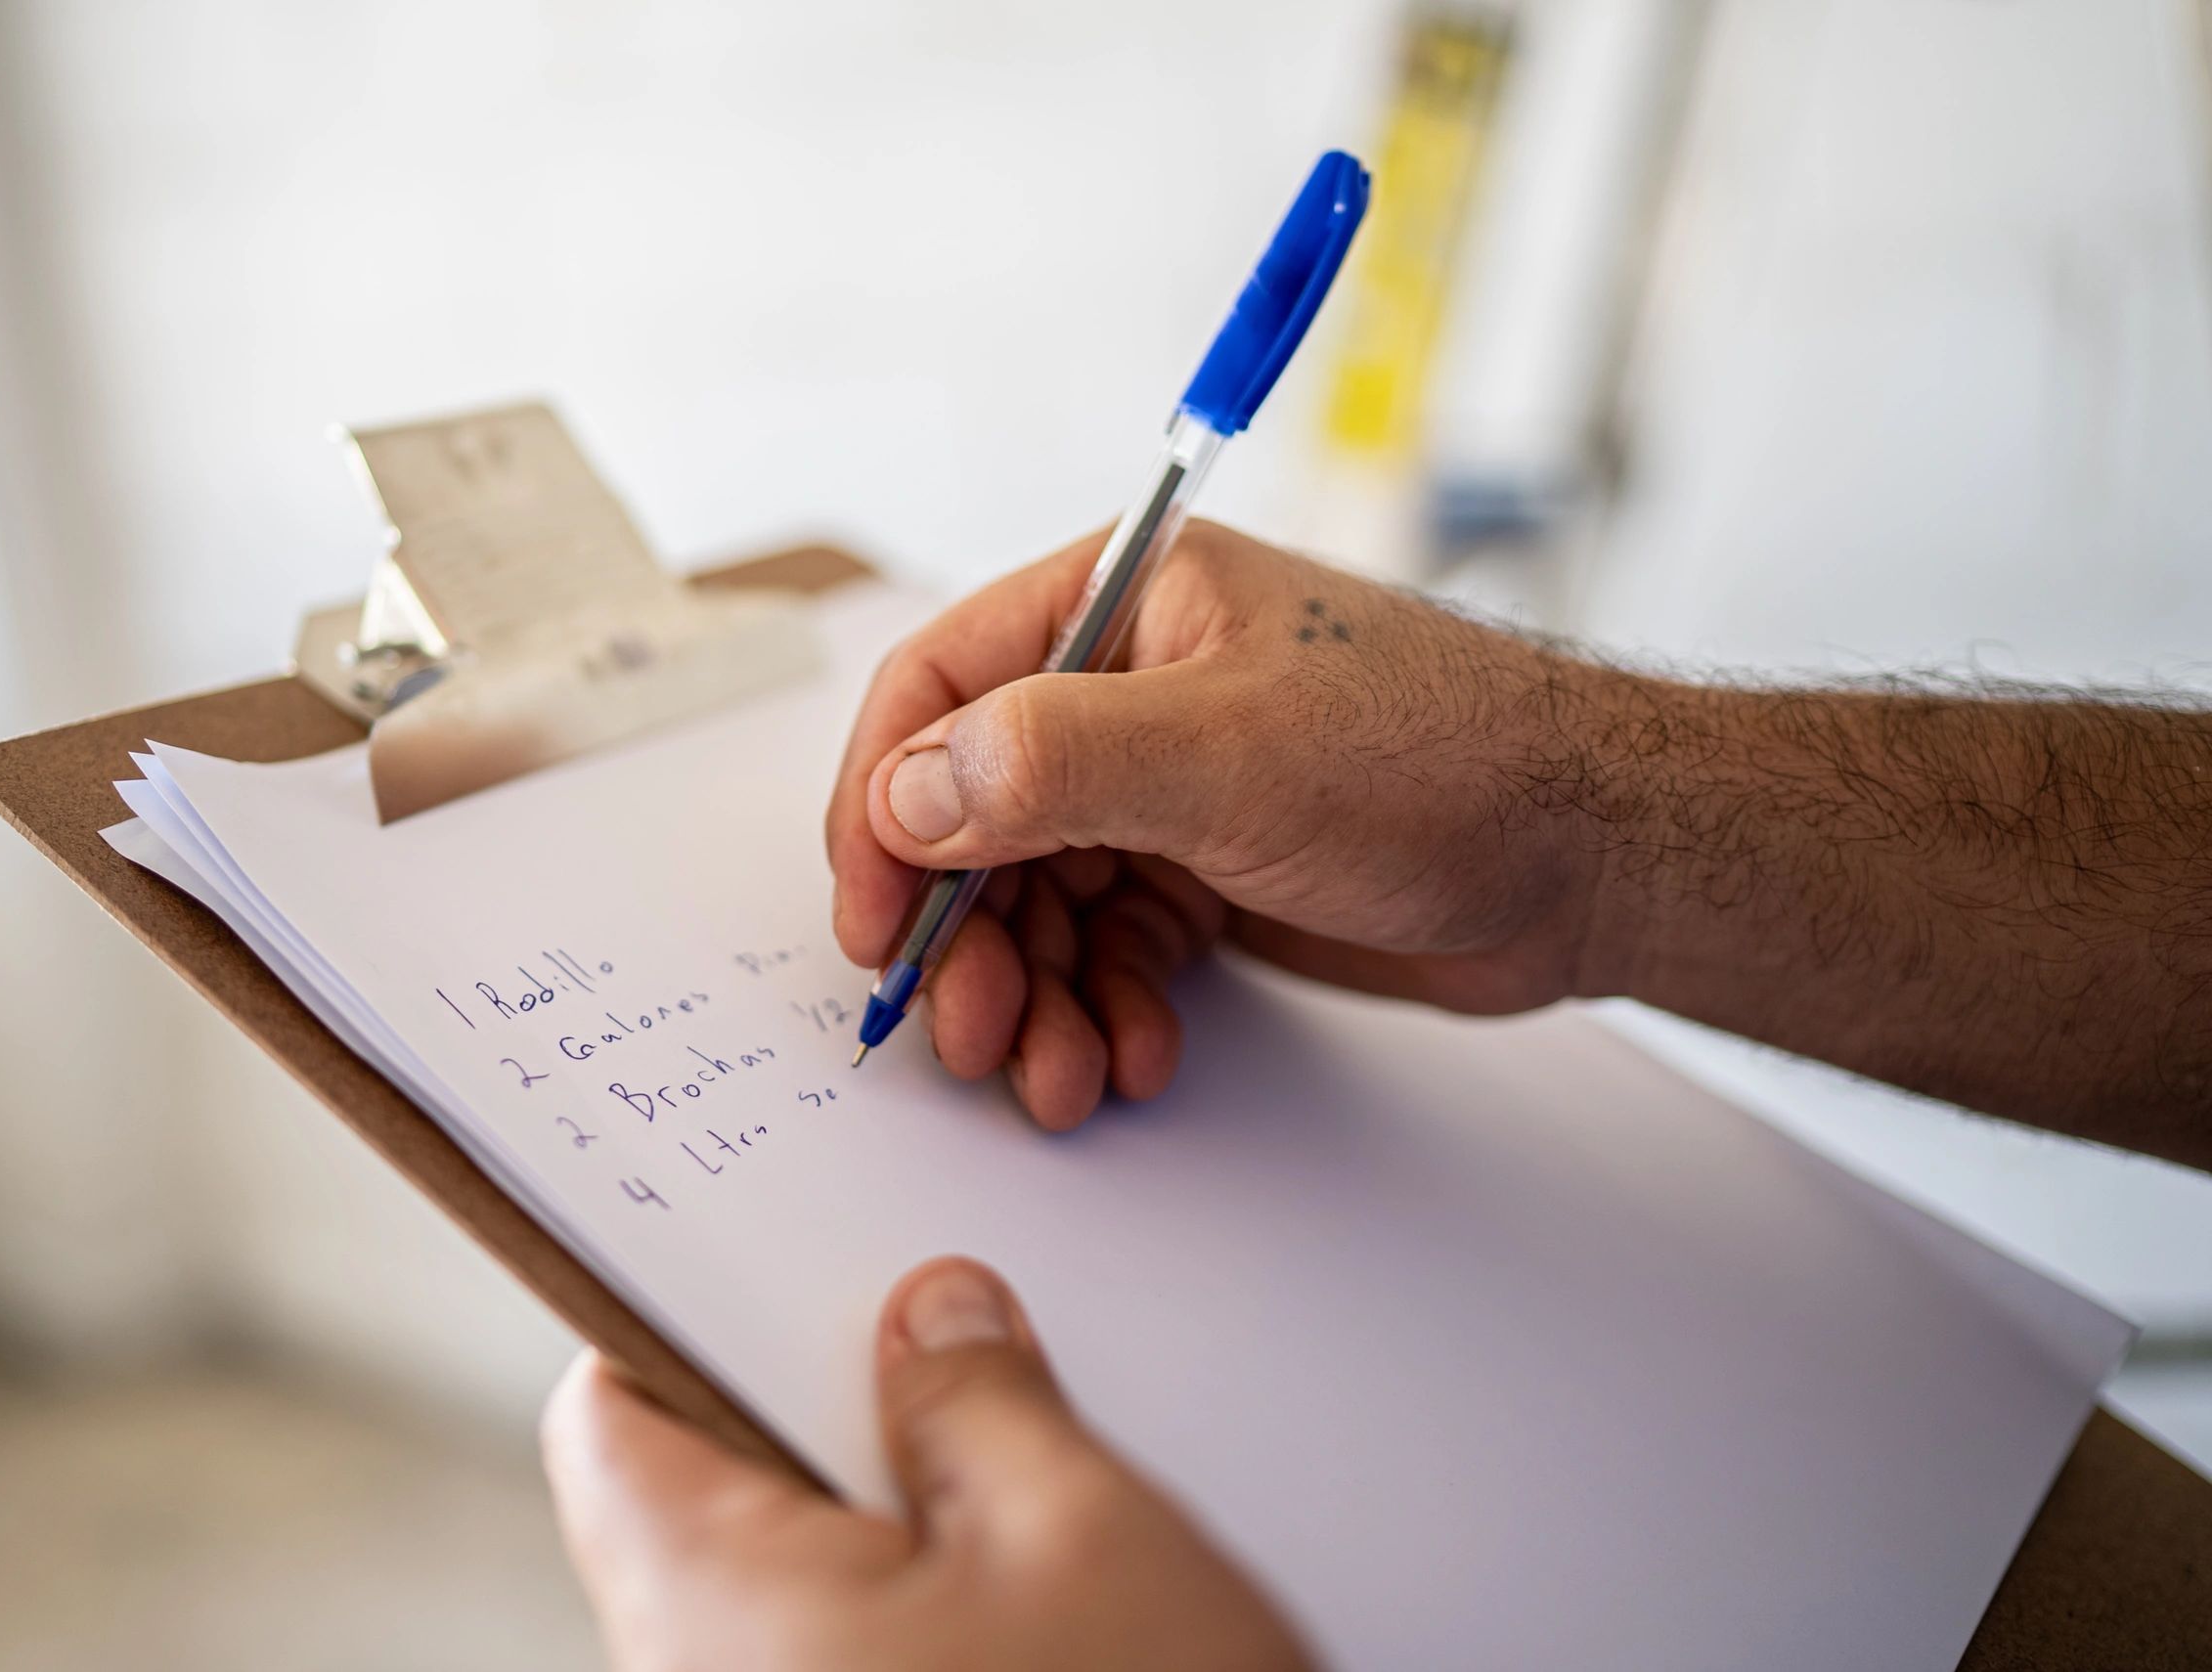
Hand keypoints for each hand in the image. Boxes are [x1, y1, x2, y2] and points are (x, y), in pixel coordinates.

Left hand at [543, 1257, 1311, 1671]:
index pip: (608, 1410)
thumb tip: (936, 1315)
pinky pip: (837, 1646)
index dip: (678, 1302)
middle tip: (945, 1343)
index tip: (759, 1238)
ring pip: (782, 1571)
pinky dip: (912, 1584)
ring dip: (886, 1499)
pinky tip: (1022, 1566)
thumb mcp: (1079, 1533)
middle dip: (823, 1400)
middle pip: (699, 1483)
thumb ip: (983, 1397)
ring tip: (1009, 1455)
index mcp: (705, 1603)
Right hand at [826, 521, 1616, 1128]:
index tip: (872, 923)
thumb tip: (906, 793)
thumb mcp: (1231, 754)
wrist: (1602, 857)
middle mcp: (1130, 688)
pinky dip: (1104, 1007)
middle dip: (965, 937)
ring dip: (1032, 995)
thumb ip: (1050, 765)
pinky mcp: (1211, 867)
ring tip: (1060, 1077)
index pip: (938, 689)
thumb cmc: (1449, 759)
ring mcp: (1171, 783)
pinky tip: (1133, 1056)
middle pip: (975, 815)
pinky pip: (1111, 944)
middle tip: (969, 1035)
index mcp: (1123, 604)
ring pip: (1038, 898)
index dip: (882, 808)